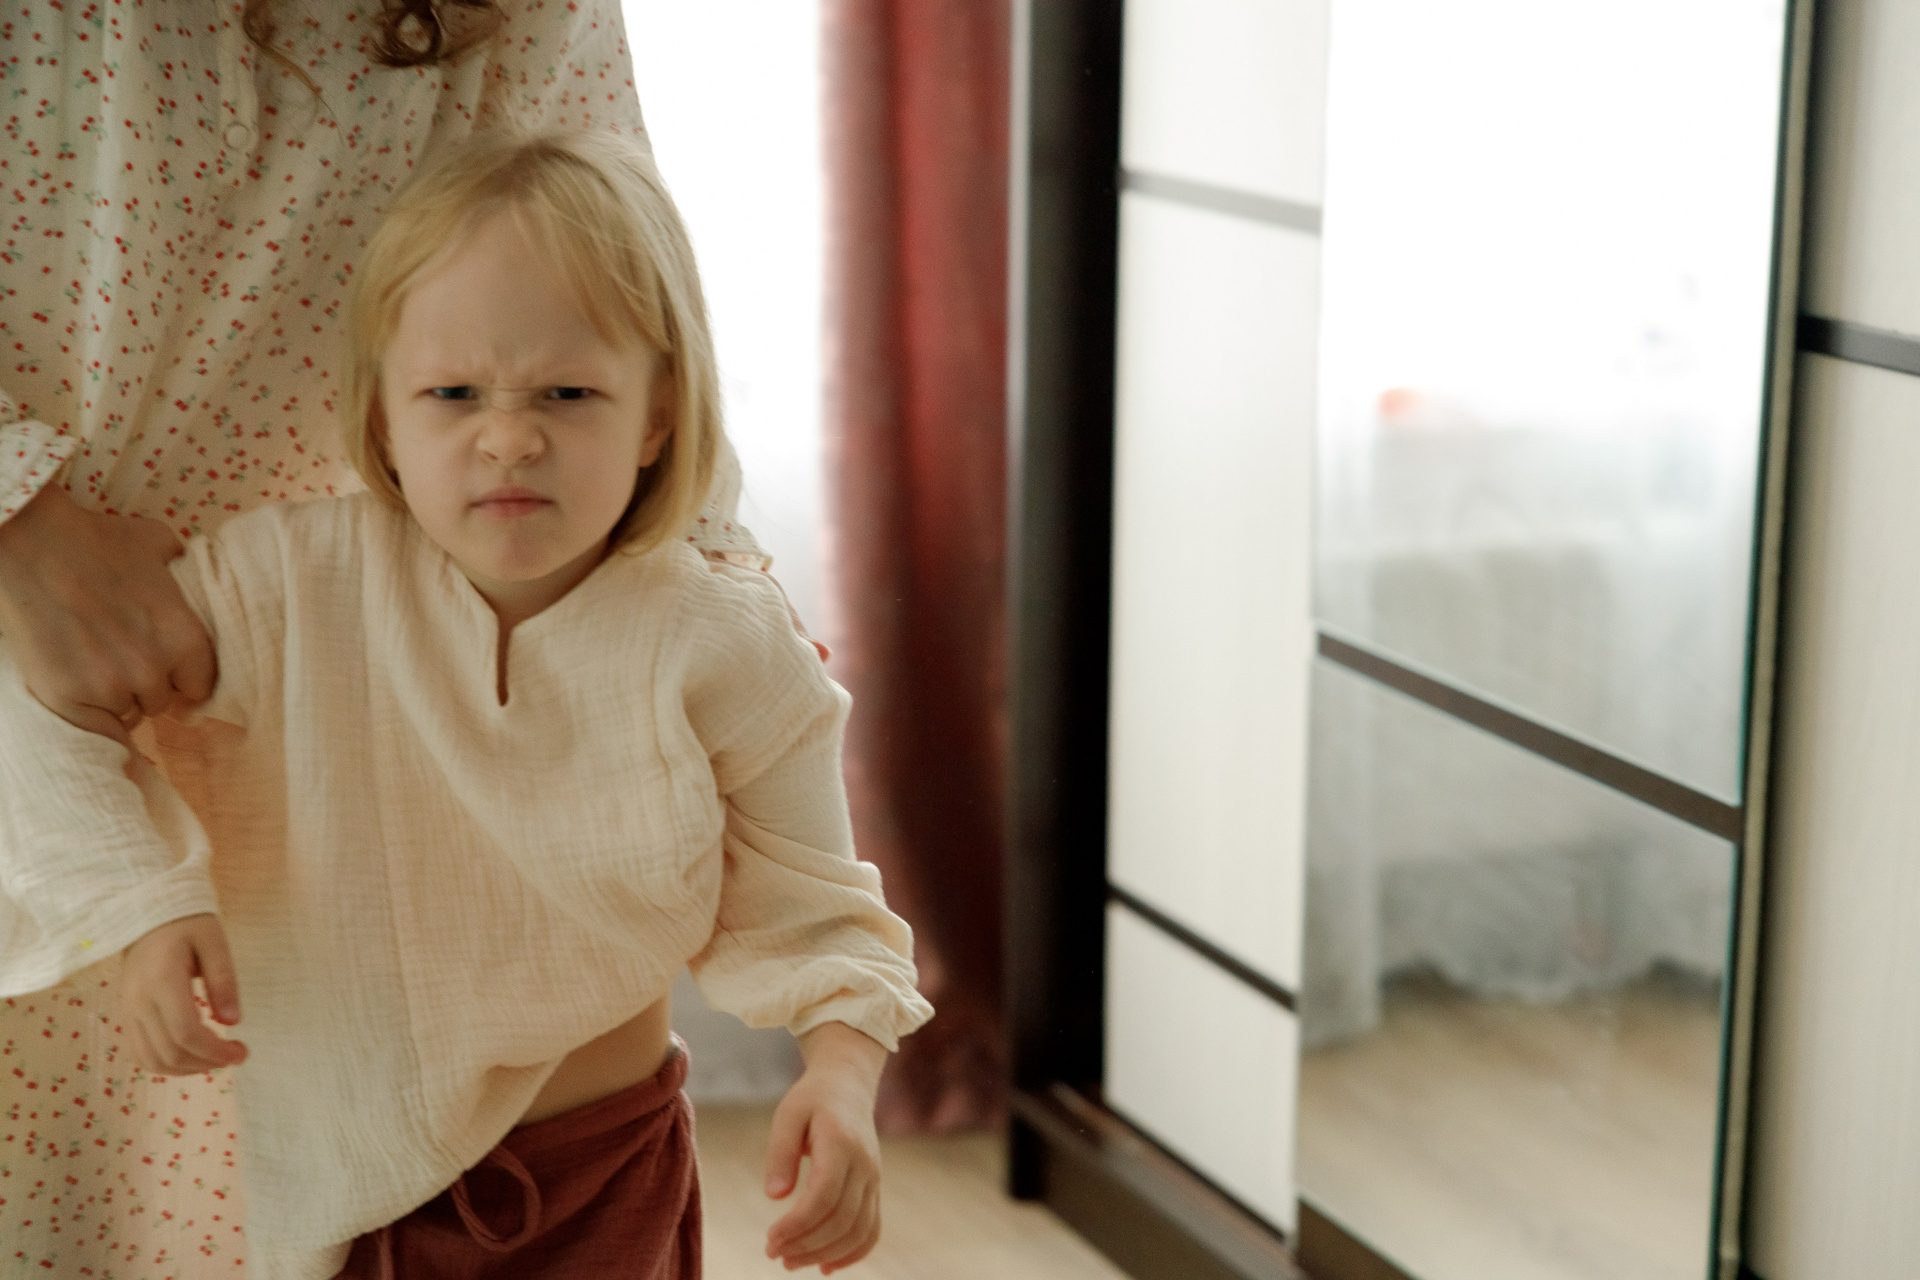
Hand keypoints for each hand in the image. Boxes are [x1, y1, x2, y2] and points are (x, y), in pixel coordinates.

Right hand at [0, 484, 214, 745]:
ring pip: (127, 713)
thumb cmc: (94, 540)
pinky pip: (94, 728)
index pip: (201, 688)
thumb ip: (185, 570)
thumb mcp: (160, 545)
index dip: (183, 681)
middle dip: (147, 685)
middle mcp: (153, 672)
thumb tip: (194, 574)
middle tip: (121, 658)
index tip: (169, 675)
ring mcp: (109, 689)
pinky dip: (89, 715)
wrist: (30, 546)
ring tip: (94, 664)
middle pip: (161, 701)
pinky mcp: (68, 700)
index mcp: (187, 641)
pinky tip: (81, 693)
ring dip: (116, 698)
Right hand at [118, 913, 246, 1075]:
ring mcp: (127, 1010)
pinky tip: (192, 1055)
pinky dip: (166, 1063)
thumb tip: (233, 1022)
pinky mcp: (126, 1014)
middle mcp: (138, 1001)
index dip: (214, 1051)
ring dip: (186, 1069)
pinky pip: (140, 1052)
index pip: (185, 1033)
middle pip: (169, 1053)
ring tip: (215, 1059)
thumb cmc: (186, 922)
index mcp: (162, 981)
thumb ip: (223, 981)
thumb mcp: (214, 942)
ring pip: (151, 1059)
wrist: (145, 913)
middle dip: (206, 1063)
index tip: (241, 1051)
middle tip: (235, 1056)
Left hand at [763, 1023, 888, 1273]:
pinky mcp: (875, 1188)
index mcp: (841, 1143)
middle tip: (773, 1254)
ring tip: (791, 1262)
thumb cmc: (811, 1100)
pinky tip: (826, 1267)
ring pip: (858, 1230)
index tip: (770, 1239)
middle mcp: (864, 1164)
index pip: (824, 1196)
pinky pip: (872, 1229)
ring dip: (825, 1254)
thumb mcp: (788, 1115)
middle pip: (841, 1219)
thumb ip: (781, 1153)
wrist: (848, 1085)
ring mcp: (873, 1178)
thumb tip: (775, 1197)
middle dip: (806, 1245)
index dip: (797, 1224)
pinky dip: (853, 1253)